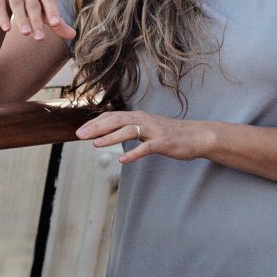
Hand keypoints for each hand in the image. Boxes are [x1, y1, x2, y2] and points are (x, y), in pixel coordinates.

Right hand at [0, 0, 74, 41]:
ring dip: (21, 19)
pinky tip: (7, 29)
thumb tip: (73, 35)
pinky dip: (3, 17)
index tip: (55, 25)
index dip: (52, 11)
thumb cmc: (27, 4)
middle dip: (36, 21)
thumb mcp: (42, 12)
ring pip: (17, 3)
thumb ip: (56, 23)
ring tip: (26, 34)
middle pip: (33, 3)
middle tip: (40, 38)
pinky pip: (0, 5)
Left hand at [76, 110, 207, 163]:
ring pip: (129, 131)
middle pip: (116, 120)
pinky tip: (122, 160)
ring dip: (111, 137)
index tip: (80, 130)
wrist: (196, 136)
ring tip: (96, 144)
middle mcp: (144, 120)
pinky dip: (133, 154)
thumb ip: (130, 128)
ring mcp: (154, 131)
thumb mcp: (147, 128)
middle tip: (79, 135)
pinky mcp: (163, 143)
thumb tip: (110, 132)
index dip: (95, 123)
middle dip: (96, 128)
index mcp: (138, 117)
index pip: (112, 116)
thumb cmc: (170, 134)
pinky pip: (146, 148)